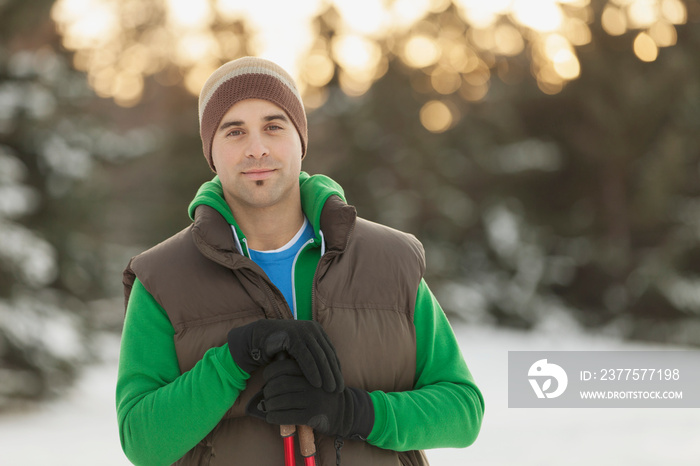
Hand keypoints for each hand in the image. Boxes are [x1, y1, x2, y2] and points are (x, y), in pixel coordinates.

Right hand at [227, 319, 343, 391]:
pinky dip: (313, 371)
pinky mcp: (294, 337)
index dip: (336, 368)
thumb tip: (329, 375)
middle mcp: (312, 329)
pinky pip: (306, 357)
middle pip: (327, 354)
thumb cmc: (281, 349)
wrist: (260, 338)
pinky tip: (317, 384)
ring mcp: (303, 331)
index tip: (340, 383)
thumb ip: (313, 359)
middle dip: (334, 373)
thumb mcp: (301, 353)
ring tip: (330, 389)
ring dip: (326, 374)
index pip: (331, 351)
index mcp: (317, 331)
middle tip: (339, 390)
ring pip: (319, 356)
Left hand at [246, 359, 373, 438]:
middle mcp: (312, 384)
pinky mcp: (311, 417)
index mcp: (312, 371)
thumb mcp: (316, 377)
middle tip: (266, 394)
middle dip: (268, 390)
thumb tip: (272, 371)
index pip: (284, 367)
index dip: (271, 372)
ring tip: (268, 406)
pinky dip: (274, 417)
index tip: (267, 377)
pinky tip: (271, 417)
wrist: (345, 412)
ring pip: (281, 401)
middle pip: (280, 384)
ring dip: (270, 405)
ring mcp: (312, 400)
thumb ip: (300, 370)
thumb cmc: (323, 394)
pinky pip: (286, 416)